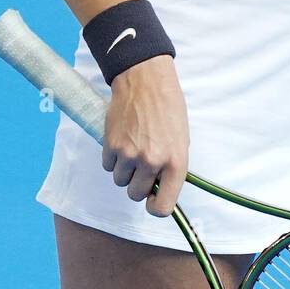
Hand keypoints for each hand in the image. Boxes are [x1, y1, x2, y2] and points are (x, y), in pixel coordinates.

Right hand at [102, 53, 189, 216]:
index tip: (152, 199)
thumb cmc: (168, 108)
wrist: (145, 81)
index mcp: (175, 163)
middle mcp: (152, 162)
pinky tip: (122, 140)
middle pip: (136, 195)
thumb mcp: (181, 139)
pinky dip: (113, 158)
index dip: (155, 207)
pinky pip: (108, 167)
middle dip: (138, 184)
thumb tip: (161, 188)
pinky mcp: (111, 145)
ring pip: (120, 182)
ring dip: (125, 171)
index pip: (162, 208)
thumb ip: (172, 165)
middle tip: (142, 166)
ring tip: (133, 148)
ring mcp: (130, 155)